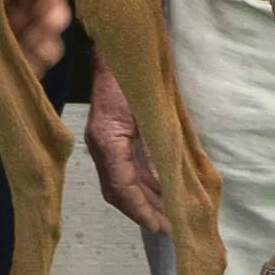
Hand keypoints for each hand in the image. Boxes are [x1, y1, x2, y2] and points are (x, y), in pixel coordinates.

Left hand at [0, 0, 70, 76]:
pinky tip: (16, 71)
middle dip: (45, 37)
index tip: (55, 22)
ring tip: (36, 65)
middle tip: (47, 51)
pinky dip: (10, 61)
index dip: (53, 10)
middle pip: (39, 23)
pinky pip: (1, 49)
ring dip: (33, 53)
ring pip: (24, 39)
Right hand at [81, 67, 165, 231]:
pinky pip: (122, 168)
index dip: (143, 210)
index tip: (163, 226)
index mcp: (107, 140)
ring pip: (119, 182)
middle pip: (117, 191)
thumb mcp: (156, 111)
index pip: (122, 186)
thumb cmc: (138, 74)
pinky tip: (158, 190)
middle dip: (142, 211)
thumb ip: (163, 147)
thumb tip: (174, 183)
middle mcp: (99, 145)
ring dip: (143, 200)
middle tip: (170, 227)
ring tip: (167, 215)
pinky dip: (140, 183)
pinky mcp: (109, 137)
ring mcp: (101, 141)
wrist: (120, 47)